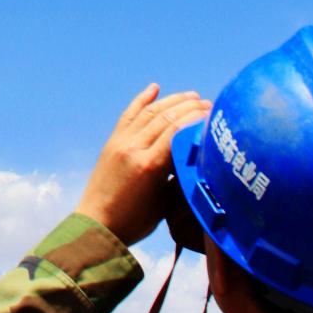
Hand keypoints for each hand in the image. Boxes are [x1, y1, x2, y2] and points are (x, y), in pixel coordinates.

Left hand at [77, 84, 210, 246]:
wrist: (97, 225)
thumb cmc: (136, 221)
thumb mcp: (166, 203)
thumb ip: (180, 177)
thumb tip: (200, 158)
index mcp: (149, 166)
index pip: (177, 131)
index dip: (197, 119)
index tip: (214, 113)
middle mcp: (133, 148)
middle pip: (165, 118)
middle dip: (189, 107)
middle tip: (208, 103)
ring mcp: (120, 142)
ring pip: (149, 112)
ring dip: (171, 101)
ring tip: (191, 95)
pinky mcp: (112, 142)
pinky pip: (129, 114)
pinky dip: (142, 99)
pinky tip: (154, 88)